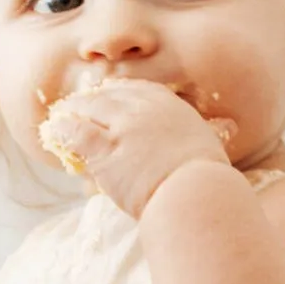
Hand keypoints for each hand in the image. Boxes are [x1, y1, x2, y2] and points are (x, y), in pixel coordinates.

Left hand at [40, 78, 233, 218]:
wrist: (195, 193)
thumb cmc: (207, 175)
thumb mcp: (210, 142)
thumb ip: (213, 130)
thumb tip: (231, 126)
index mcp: (167, 103)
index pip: (134, 89)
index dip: (116, 93)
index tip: (106, 97)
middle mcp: (141, 109)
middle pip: (107, 96)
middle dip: (90, 101)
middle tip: (76, 107)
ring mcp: (121, 128)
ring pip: (87, 110)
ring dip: (72, 113)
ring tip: (59, 119)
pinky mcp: (105, 150)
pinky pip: (75, 133)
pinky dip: (62, 131)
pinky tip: (53, 134)